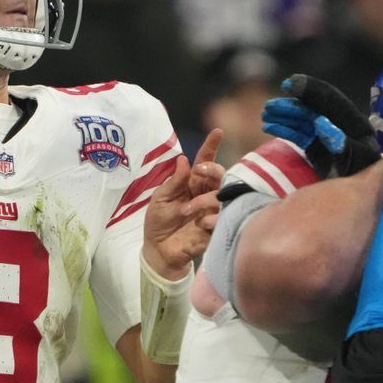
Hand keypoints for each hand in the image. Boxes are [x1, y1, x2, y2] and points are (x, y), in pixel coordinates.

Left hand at [143, 131, 223, 279]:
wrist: (159, 250)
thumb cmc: (159, 222)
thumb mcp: (161, 198)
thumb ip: (174, 181)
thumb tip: (184, 159)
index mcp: (192, 183)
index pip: (204, 162)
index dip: (211, 147)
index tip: (218, 132)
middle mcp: (206, 193)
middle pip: (221, 174)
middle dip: (213, 170)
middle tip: (201, 172)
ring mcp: (214, 210)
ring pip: (224, 195)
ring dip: (205, 200)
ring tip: (187, 211)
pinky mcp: (217, 228)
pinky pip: (223, 218)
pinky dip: (211, 219)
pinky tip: (199, 224)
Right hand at [264, 74, 379, 177]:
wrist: (351, 202)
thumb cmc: (358, 182)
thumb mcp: (353, 162)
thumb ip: (342, 144)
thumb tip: (322, 122)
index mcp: (357, 127)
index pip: (332, 101)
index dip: (311, 90)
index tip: (290, 84)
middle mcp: (343, 128)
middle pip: (314, 109)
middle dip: (291, 105)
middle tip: (269, 105)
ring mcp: (328, 138)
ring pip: (303, 120)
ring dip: (284, 115)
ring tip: (265, 114)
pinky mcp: (317, 148)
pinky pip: (299, 134)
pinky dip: (284, 129)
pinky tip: (269, 126)